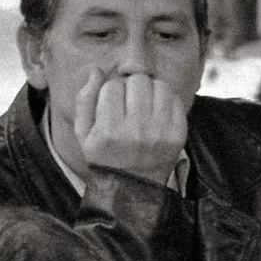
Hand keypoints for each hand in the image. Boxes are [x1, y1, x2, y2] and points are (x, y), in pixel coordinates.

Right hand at [74, 68, 187, 185]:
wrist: (132, 190)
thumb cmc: (104, 157)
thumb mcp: (83, 133)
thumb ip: (85, 99)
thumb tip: (97, 70)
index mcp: (110, 131)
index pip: (113, 85)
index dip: (110, 90)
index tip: (111, 104)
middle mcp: (137, 132)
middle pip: (138, 81)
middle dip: (131, 86)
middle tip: (129, 102)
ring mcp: (160, 133)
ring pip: (159, 85)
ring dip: (150, 90)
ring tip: (143, 104)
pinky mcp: (178, 135)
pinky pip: (175, 99)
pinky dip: (165, 100)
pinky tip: (156, 112)